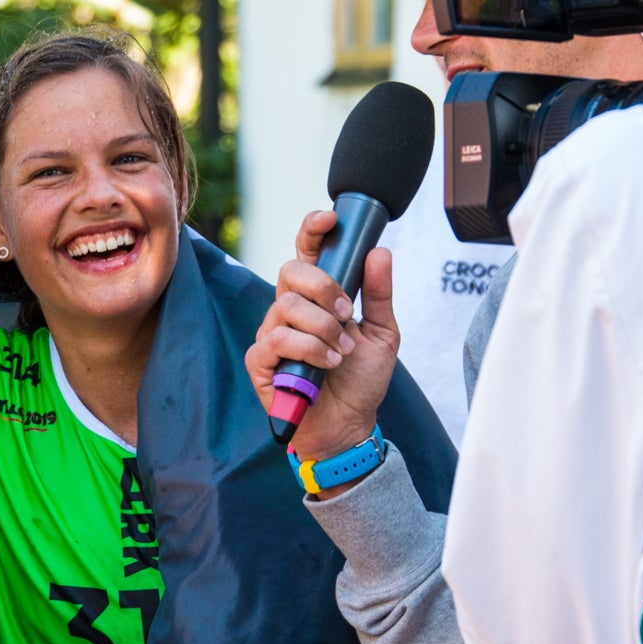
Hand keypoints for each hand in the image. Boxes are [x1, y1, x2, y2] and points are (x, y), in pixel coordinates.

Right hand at [244, 208, 401, 471]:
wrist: (348, 425)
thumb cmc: (359, 379)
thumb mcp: (382, 333)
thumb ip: (378, 293)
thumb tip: (379, 251)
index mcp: (315, 296)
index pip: (306, 251)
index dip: (311, 229)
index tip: (330, 218)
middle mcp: (289, 309)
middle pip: (290, 271)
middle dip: (322, 286)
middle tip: (346, 312)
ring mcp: (271, 333)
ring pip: (286, 306)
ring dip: (322, 328)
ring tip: (341, 352)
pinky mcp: (260, 360)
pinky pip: (276, 339)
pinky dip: (308, 349)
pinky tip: (326, 364)